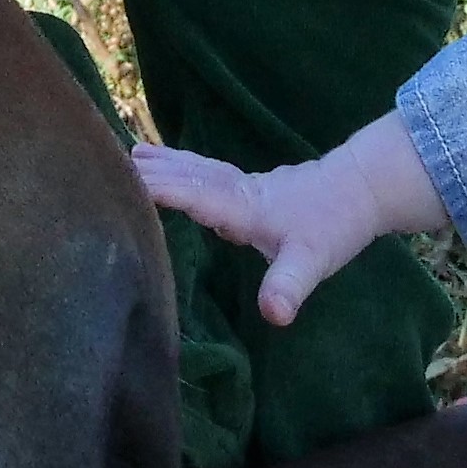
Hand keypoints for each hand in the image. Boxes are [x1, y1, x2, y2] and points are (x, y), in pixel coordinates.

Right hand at [134, 124, 448, 325]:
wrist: (361, 191)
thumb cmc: (333, 227)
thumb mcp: (312, 262)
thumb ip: (288, 285)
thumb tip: (273, 315)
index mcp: (241, 206)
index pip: (190, 194)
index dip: (156, 188)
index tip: (120, 182)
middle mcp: (235, 189)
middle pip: (184, 175)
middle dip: (148, 170)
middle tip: (105, 160)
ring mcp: (241, 183)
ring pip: (193, 169)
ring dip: (160, 162)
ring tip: (127, 152)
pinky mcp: (247, 185)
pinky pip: (203, 171)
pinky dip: (179, 165)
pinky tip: (169, 164)